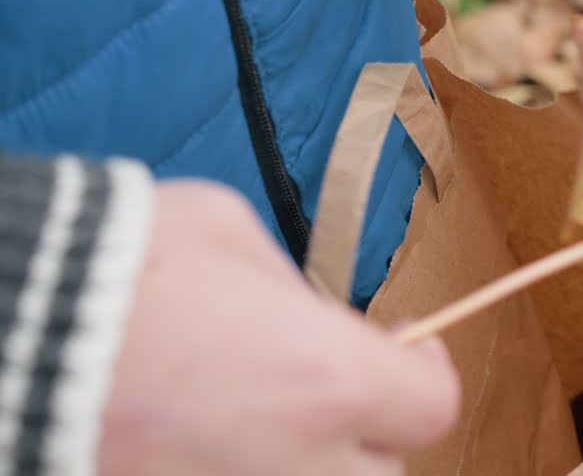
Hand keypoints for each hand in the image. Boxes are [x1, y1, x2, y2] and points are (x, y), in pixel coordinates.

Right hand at [98, 180, 459, 475]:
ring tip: (261, 420)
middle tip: (326, 393)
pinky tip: (206, 445)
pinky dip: (239, 473)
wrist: (4, 328)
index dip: (423, 372)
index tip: (407, 349)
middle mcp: (297, 465)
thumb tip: (319, 326)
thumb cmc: (116, 264)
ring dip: (309, 461)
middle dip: (365, 433)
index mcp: (328, 381)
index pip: (429, 407)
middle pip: (382, 475)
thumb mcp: (231, 240)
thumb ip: (298, 297)